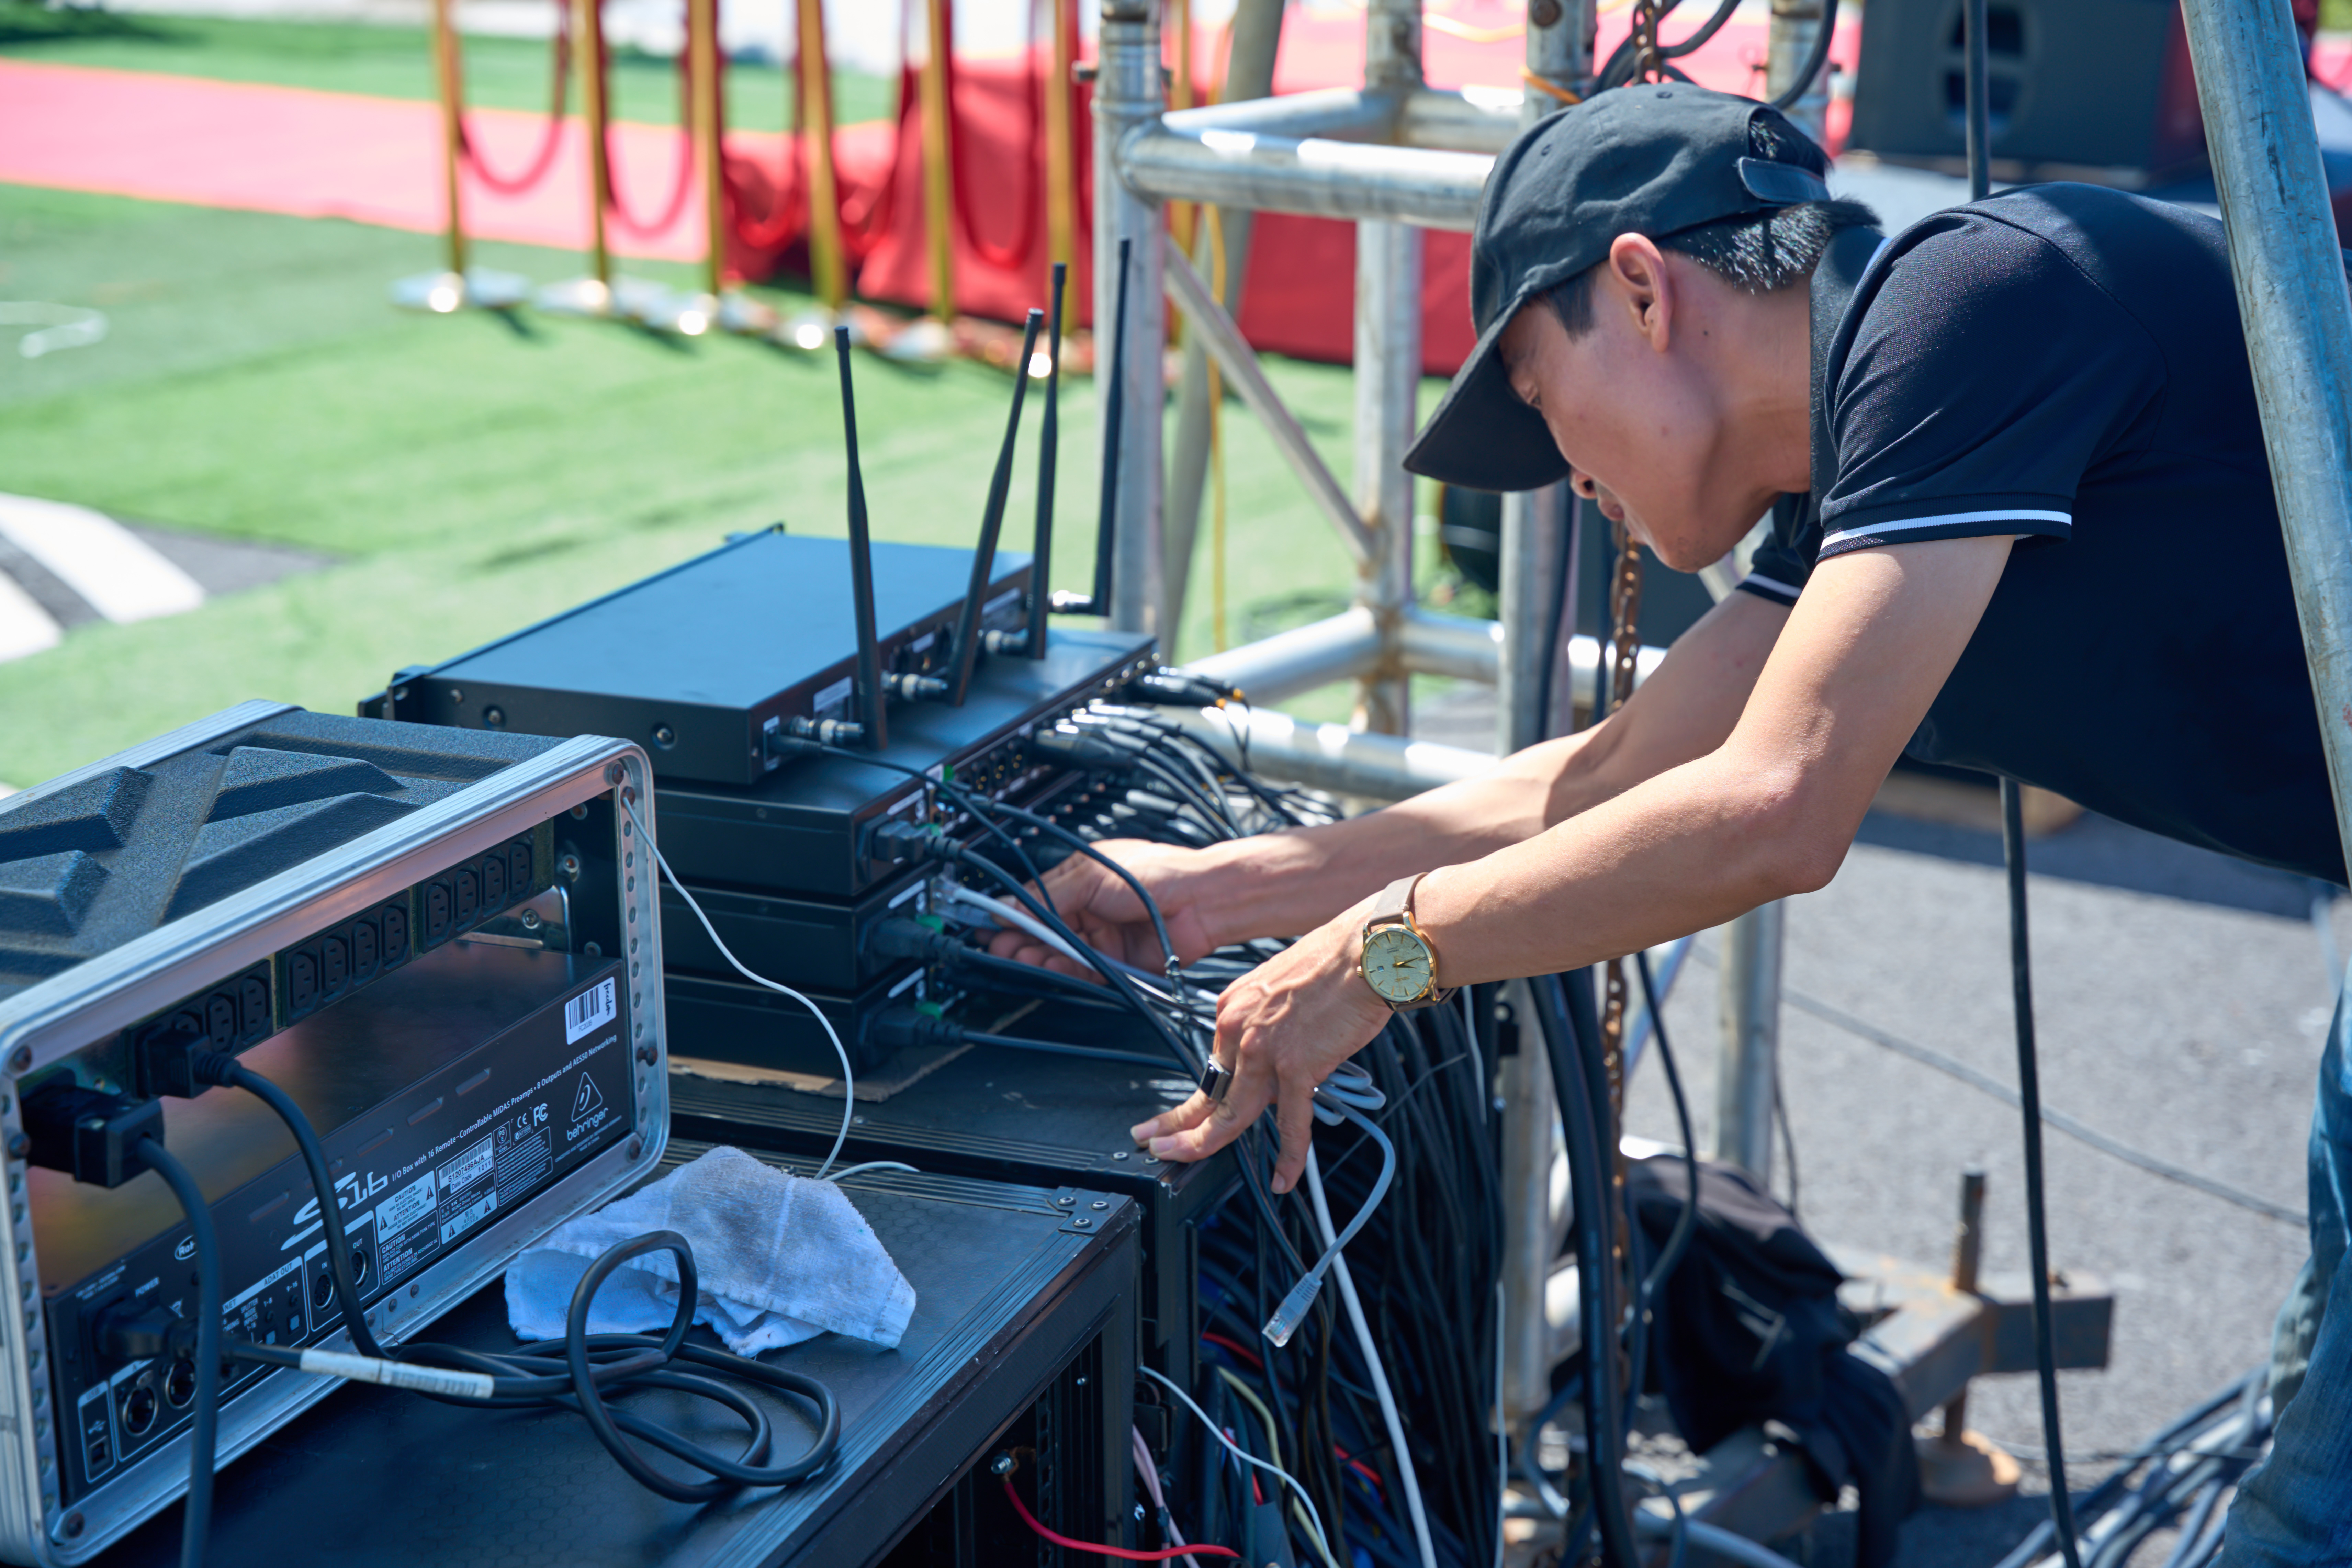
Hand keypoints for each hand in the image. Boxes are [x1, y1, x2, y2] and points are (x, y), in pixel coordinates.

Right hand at [985, 838, 1221, 977]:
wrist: (1200, 902)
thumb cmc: (1157, 874)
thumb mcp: (1090, 876)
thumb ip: (1047, 895)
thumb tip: (1010, 905)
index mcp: (1079, 879)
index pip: (1033, 898)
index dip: (1010, 911)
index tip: (987, 921)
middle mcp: (1088, 908)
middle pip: (1042, 929)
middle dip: (1017, 938)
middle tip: (997, 946)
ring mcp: (1101, 936)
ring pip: (1058, 951)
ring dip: (1036, 955)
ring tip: (1018, 957)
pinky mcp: (1114, 962)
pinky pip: (1080, 969)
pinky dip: (1062, 970)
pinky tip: (1047, 966)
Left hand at [1128, 901, 1391, 1193]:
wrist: (1366, 951)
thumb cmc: (1335, 962)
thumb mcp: (1279, 987)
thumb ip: (1268, 1024)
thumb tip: (1275, 1057)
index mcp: (1235, 1007)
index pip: (1211, 1063)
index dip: (1194, 1095)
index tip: (1175, 1113)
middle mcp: (1240, 1028)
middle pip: (1208, 1091)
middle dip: (1176, 1124)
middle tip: (1153, 1143)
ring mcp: (1265, 1050)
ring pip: (1232, 1112)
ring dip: (1206, 1144)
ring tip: (1186, 1163)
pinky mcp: (1297, 1067)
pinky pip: (1291, 1124)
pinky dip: (1288, 1157)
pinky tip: (1282, 1178)